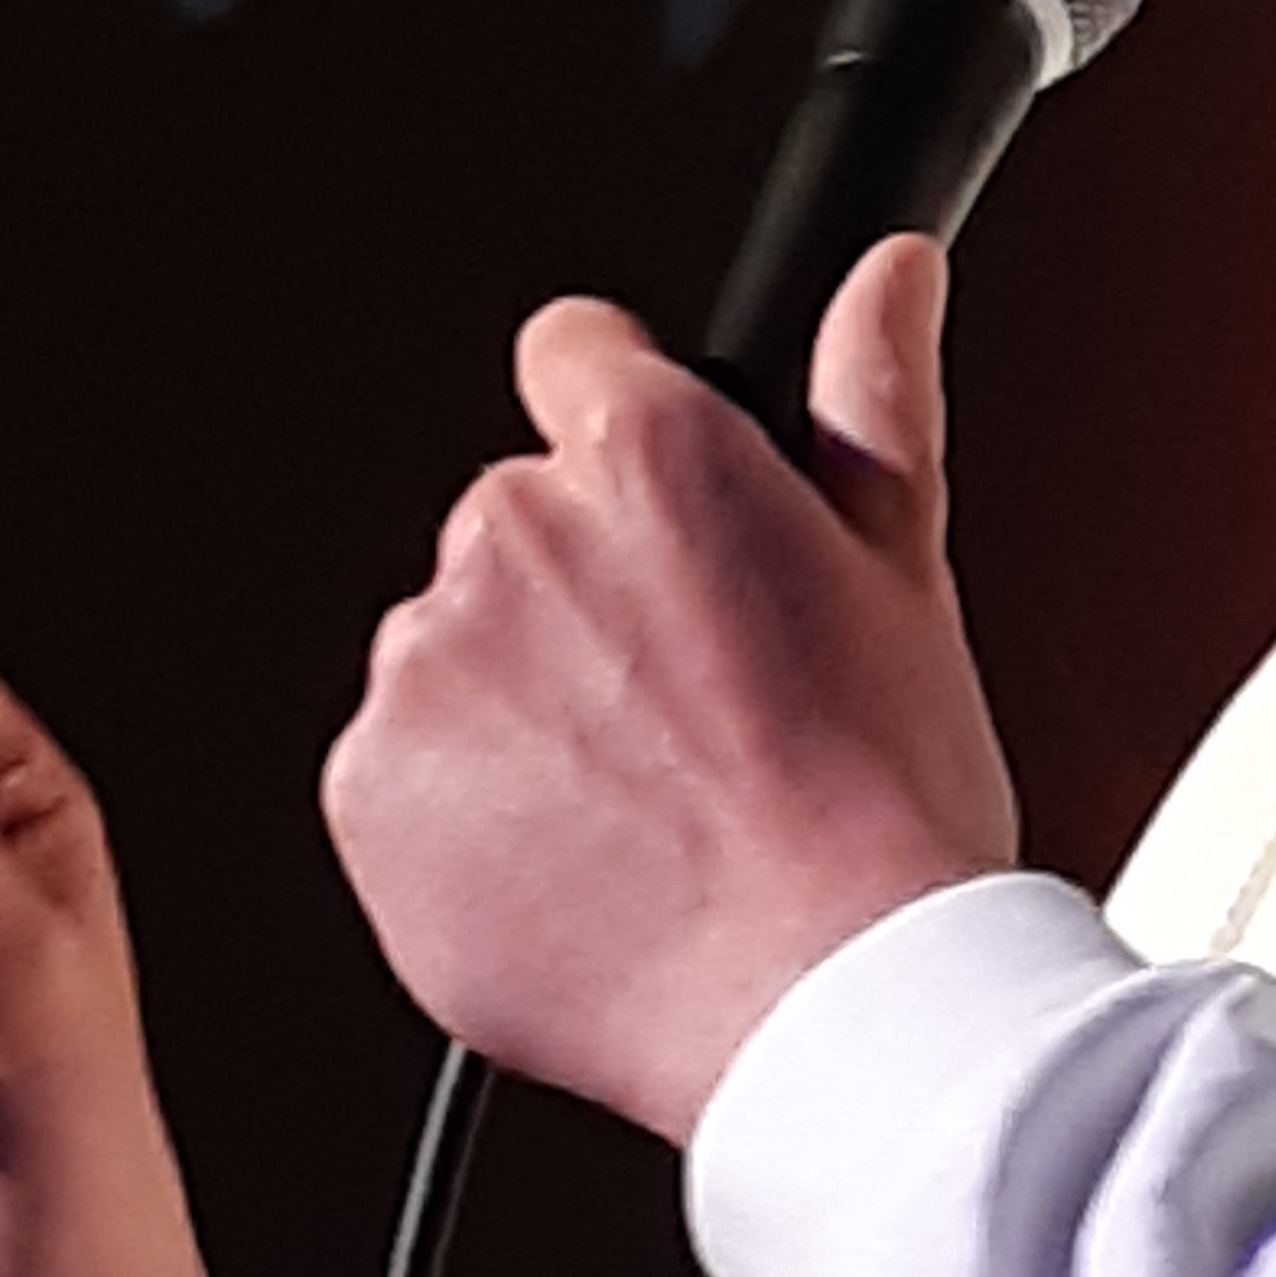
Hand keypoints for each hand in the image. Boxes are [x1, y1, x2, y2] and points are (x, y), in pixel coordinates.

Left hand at [321, 233, 1017, 1139]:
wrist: (827, 1002)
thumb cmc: (883, 810)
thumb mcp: (908, 576)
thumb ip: (873, 398)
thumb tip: (888, 274)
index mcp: (648, 461)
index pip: (572, 353)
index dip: (621, 431)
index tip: (653, 521)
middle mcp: (513, 536)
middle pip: (513, 525)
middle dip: (582, 604)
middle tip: (689, 716)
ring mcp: (427, 666)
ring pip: (454, 655)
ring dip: (518, 713)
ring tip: (643, 812)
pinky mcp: (368, 791)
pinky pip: (398, 777)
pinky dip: (463, 821)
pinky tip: (577, 871)